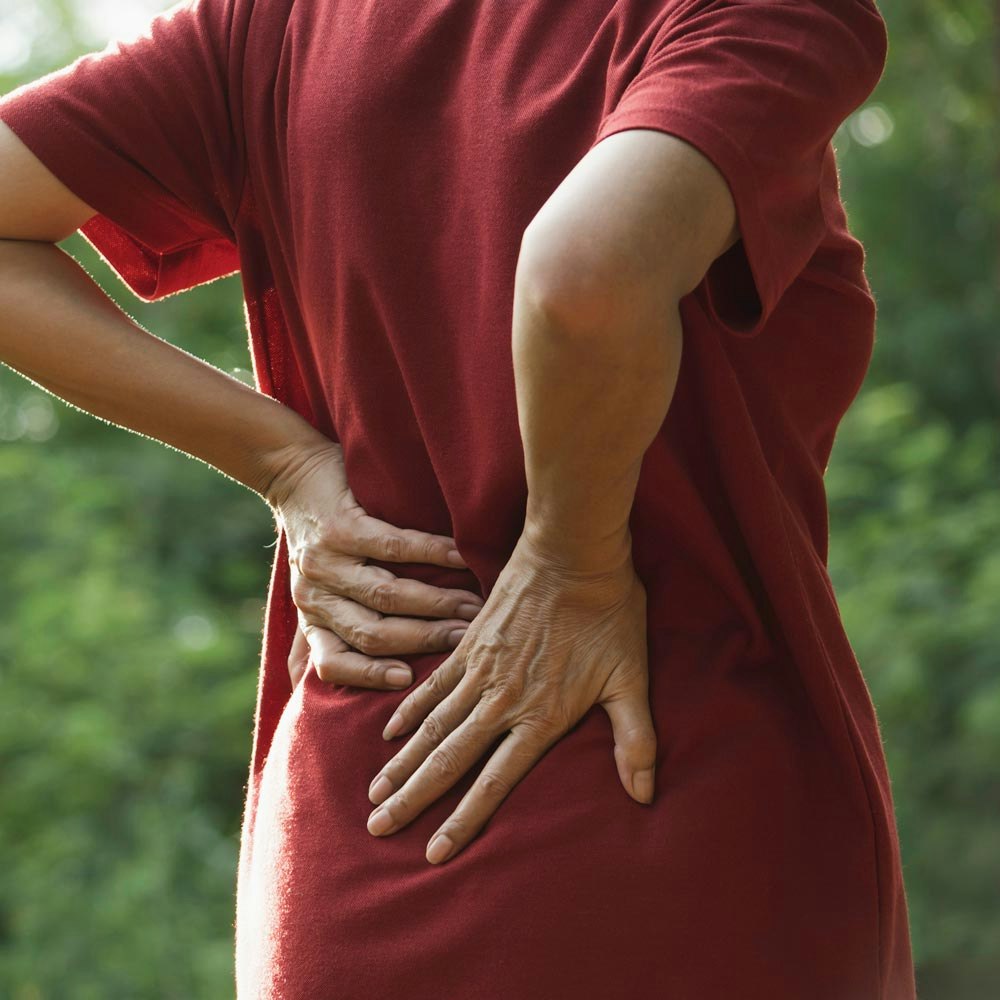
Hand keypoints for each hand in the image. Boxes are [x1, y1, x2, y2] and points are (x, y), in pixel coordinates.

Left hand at [264, 438, 485, 690]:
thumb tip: (376, 670)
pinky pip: (393, 546)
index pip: (333, 661)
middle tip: (466, 640)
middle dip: (425, 639)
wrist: (291, 473)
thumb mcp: (317, 586)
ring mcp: (326, 562)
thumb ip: (337, 624)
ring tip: (471, 606)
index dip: (368, 675)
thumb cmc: (318, 536)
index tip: (407, 681)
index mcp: (311, 617)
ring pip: (385, 595)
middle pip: (372, 633)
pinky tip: (459, 558)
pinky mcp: (342, 526)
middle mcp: (314, 595)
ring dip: (435, 603)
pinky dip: (432, 554)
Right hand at [364, 528, 656, 864]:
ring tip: (374, 792)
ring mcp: (480, 671)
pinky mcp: (470, 645)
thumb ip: (635, 740)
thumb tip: (645, 796)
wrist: (574, 551)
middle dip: (412, 799)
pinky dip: (408, 711)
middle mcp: (501, 701)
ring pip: (432, 727)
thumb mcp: (631, 679)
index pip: (494, 782)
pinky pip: (432, 686)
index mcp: (539, 717)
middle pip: (448, 760)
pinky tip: (389, 732)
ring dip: (401, 762)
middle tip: (378, 828)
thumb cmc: (609, 614)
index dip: (463, 820)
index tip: (434, 853)